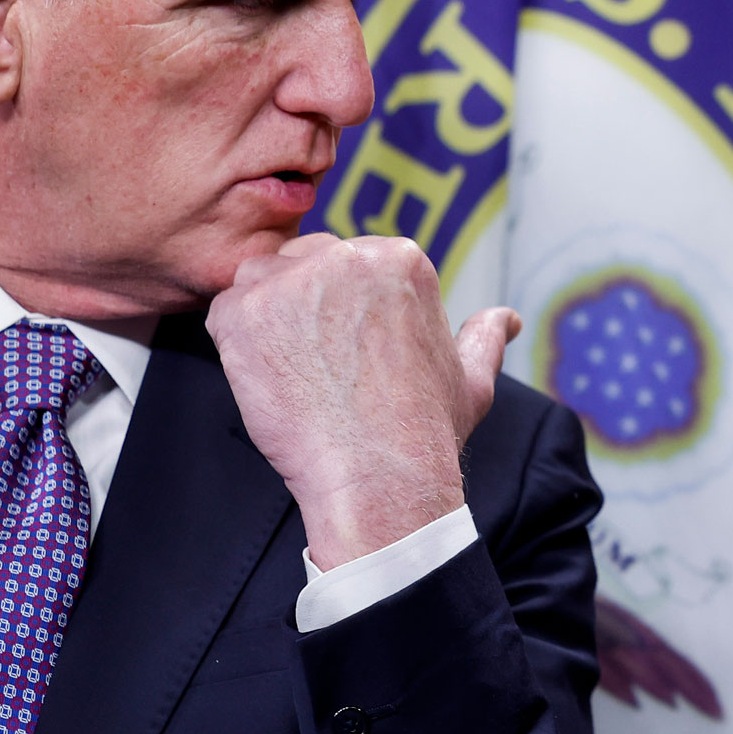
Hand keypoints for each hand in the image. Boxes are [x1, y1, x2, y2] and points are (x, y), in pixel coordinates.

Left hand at [206, 233, 521, 569]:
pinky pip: (225, 312)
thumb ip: (483, 337)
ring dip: (268, 317)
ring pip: (261, 280)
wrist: (378, 477)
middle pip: (304, 261)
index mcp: (400, 258)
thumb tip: (507, 319)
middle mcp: (346, 256)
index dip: (343, 309)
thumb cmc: (425, 432)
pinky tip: (270, 380)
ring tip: (296, 371)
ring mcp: (291, 282)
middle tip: (319, 366)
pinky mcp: (243, 314)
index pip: (350, 261)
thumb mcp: (471, 379)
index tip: (349, 351)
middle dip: (305, 306)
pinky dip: (237, 345)